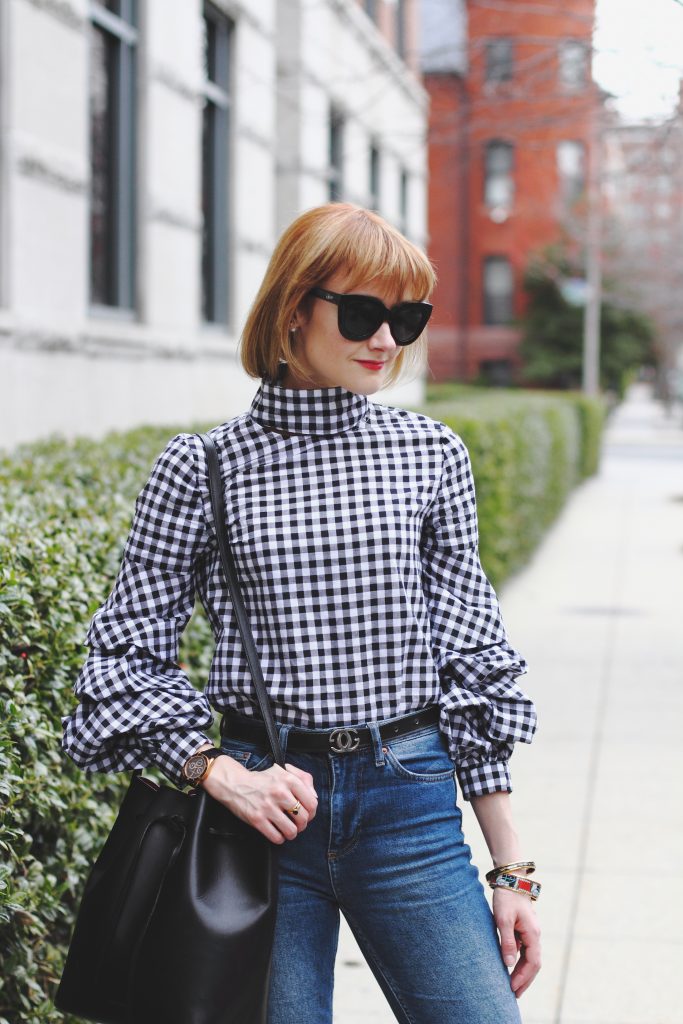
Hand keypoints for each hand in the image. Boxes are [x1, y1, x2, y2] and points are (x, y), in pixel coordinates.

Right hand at [201, 755, 318, 844]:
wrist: (236, 784)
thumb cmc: (263, 779)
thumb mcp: (284, 770)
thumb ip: (304, 778)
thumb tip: (315, 797)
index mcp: (288, 779)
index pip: (312, 803)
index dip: (312, 812)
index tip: (307, 814)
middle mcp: (279, 792)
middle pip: (303, 818)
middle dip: (302, 824)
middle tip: (297, 824)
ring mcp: (267, 807)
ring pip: (291, 830)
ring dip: (292, 833)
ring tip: (288, 830)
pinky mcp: (257, 819)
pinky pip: (276, 837)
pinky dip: (279, 838)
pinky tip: (277, 833)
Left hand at [492, 887, 541, 997]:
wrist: (510, 879)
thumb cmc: (506, 897)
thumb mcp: (503, 919)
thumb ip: (507, 942)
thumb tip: (509, 964)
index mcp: (533, 934)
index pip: (533, 963)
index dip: (524, 978)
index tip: (513, 989)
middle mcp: (535, 934)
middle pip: (534, 963)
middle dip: (525, 980)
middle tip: (515, 995)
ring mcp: (531, 931)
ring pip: (531, 957)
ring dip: (523, 972)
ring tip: (513, 986)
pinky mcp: (525, 928)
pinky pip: (526, 950)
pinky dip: (521, 961)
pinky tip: (511, 967)